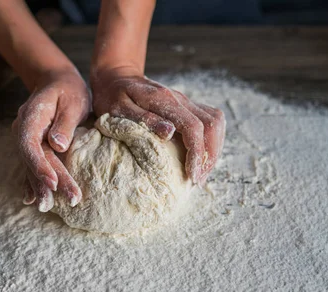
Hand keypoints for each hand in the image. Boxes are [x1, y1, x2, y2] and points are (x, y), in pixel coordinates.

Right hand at [13, 68, 89, 211]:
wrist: (55, 81)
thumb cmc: (67, 89)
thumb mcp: (72, 100)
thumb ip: (64, 123)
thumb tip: (58, 145)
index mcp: (30, 117)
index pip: (30, 145)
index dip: (40, 165)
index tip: (53, 182)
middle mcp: (22, 131)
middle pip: (33, 160)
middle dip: (49, 183)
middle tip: (71, 199)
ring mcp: (25, 140)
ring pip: (31, 167)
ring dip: (40, 188)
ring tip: (48, 207)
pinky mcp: (32, 147)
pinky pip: (30, 167)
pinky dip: (31, 183)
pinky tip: (31, 199)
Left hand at [91, 67, 224, 183]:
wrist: (116, 76)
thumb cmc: (112, 96)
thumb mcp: (118, 109)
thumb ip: (144, 119)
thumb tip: (169, 132)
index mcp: (164, 100)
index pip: (193, 127)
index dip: (196, 153)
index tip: (193, 175)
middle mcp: (180, 99)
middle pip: (211, 125)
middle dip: (209, 155)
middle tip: (198, 179)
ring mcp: (185, 101)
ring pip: (215, 122)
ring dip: (213, 148)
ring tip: (202, 170)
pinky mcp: (186, 106)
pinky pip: (210, 120)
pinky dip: (211, 140)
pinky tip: (201, 156)